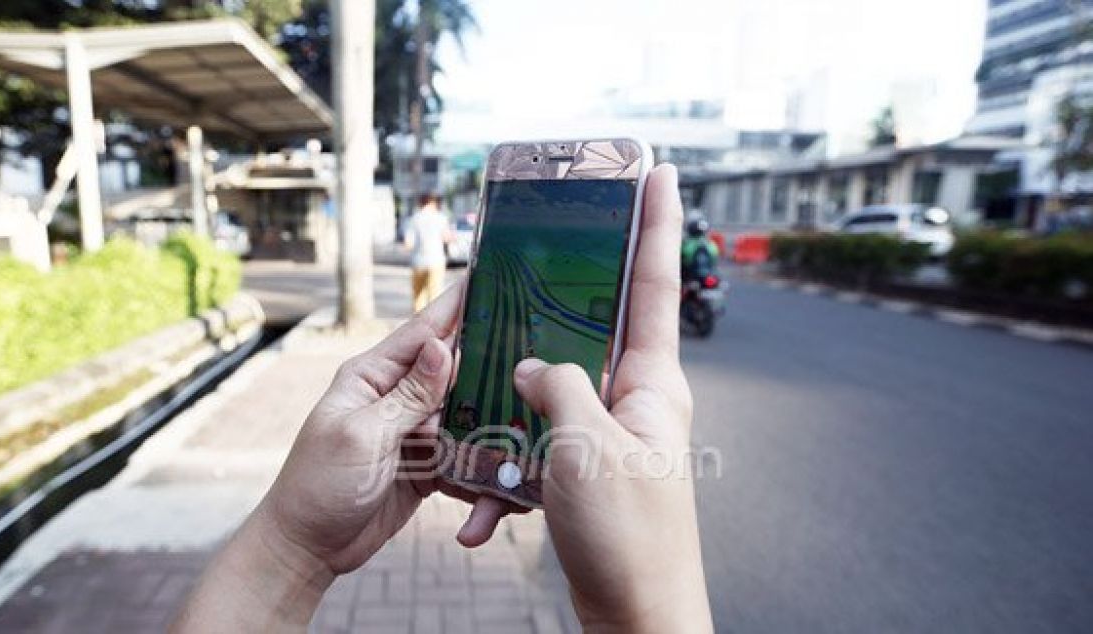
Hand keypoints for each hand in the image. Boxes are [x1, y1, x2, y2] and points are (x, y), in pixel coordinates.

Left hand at [174, 285, 506, 629]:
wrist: (307, 549)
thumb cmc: (318, 486)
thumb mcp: (362, 436)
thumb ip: (408, 395)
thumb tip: (444, 346)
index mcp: (372, 376)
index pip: (423, 332)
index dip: (457, 305)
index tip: (490, 276)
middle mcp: (396, 397)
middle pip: (455, 372)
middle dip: (489, 369)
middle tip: (534, 356)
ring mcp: (414, 432)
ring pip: (466, 415)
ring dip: (490, 423)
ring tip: (529, 419)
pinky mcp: (428, 465)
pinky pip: (464, 456)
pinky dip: (482, 466)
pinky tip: (506, 474)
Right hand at [512, 164, 712, 631]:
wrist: (635, 616)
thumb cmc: (629, 536)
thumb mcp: (588, 448)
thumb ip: (559, 388)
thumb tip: (534, 366)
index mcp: (652, 383)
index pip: (654, 284)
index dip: (657, 224)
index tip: (660, 172)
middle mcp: (635, 399)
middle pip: (600, 324)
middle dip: (570, 292)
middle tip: (547, 247)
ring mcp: (610, 434)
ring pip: (556, 389)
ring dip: (516, 403)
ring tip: (488, 408)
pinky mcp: (586, 468)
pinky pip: (539, 446)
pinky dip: (507, 472)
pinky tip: (481, 514)